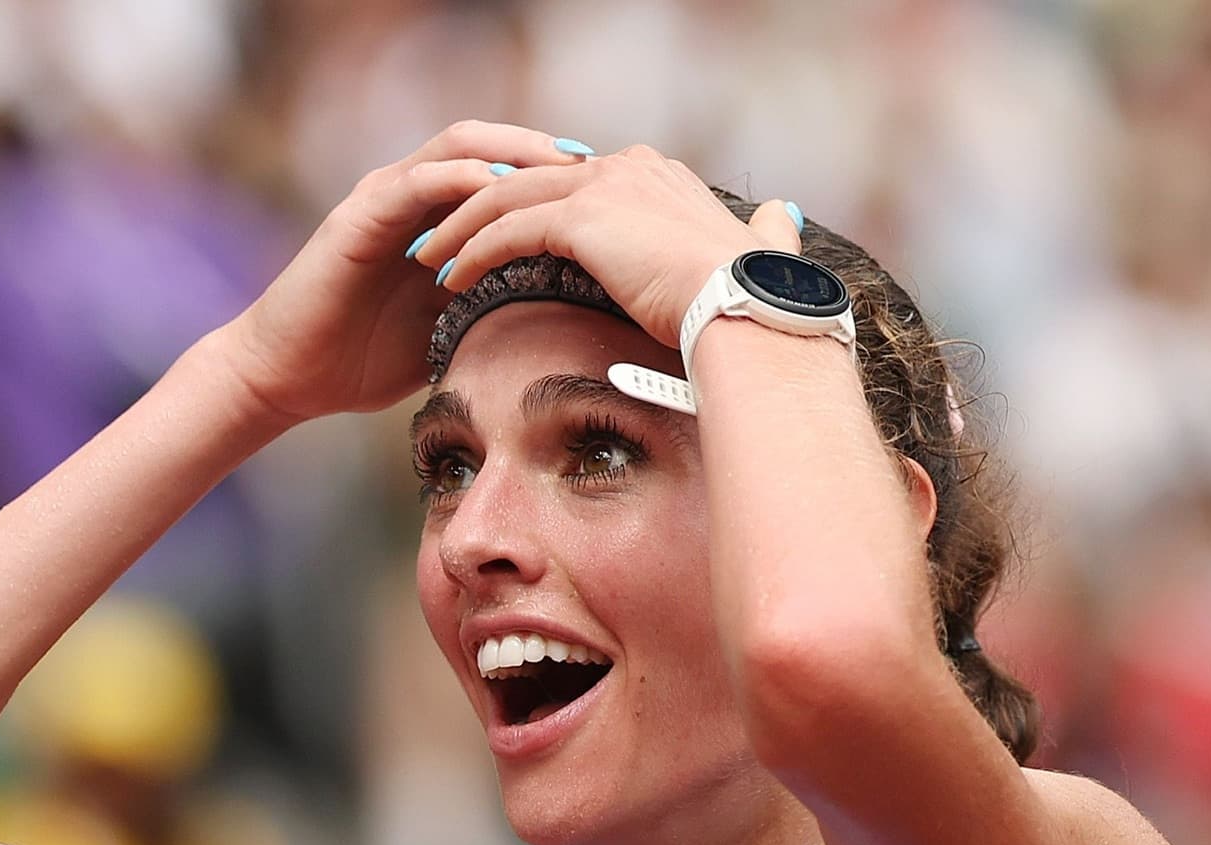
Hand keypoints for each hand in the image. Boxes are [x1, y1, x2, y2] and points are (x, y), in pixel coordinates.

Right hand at [219, 122, 592, 421]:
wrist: (291, 375)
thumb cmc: (364, 360)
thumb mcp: (450, 331)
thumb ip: (493, 310)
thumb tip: (563, 325)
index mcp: (434, 218)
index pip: (502, 174)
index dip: (553, 176)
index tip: (606, 191)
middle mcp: (411, 196)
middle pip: (489, 145)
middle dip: (544, 151)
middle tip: (596, 165)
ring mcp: (385, 199)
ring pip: (457, 148)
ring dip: (510, 151)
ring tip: (558, 166)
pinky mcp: (360, 216)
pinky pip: (416, 182)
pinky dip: (458, 180)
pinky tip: (495, 189)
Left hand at [408, 145, 804, 351]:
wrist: (749, 310)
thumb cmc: (753, 302)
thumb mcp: (761, 253)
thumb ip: (766, 230)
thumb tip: (782, 216)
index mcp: (658, 175)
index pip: (575, 182)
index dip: (533, 206)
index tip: (502, 234)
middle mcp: (628, 167)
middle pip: (532, 179)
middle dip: (480, 208)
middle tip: (443, 238)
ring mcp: (604, 186)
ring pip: (508, 198)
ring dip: (462, 228)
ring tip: (429, 258)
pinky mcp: (583, 217)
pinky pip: (508, 229)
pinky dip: (473, 251)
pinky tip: (448, 279)